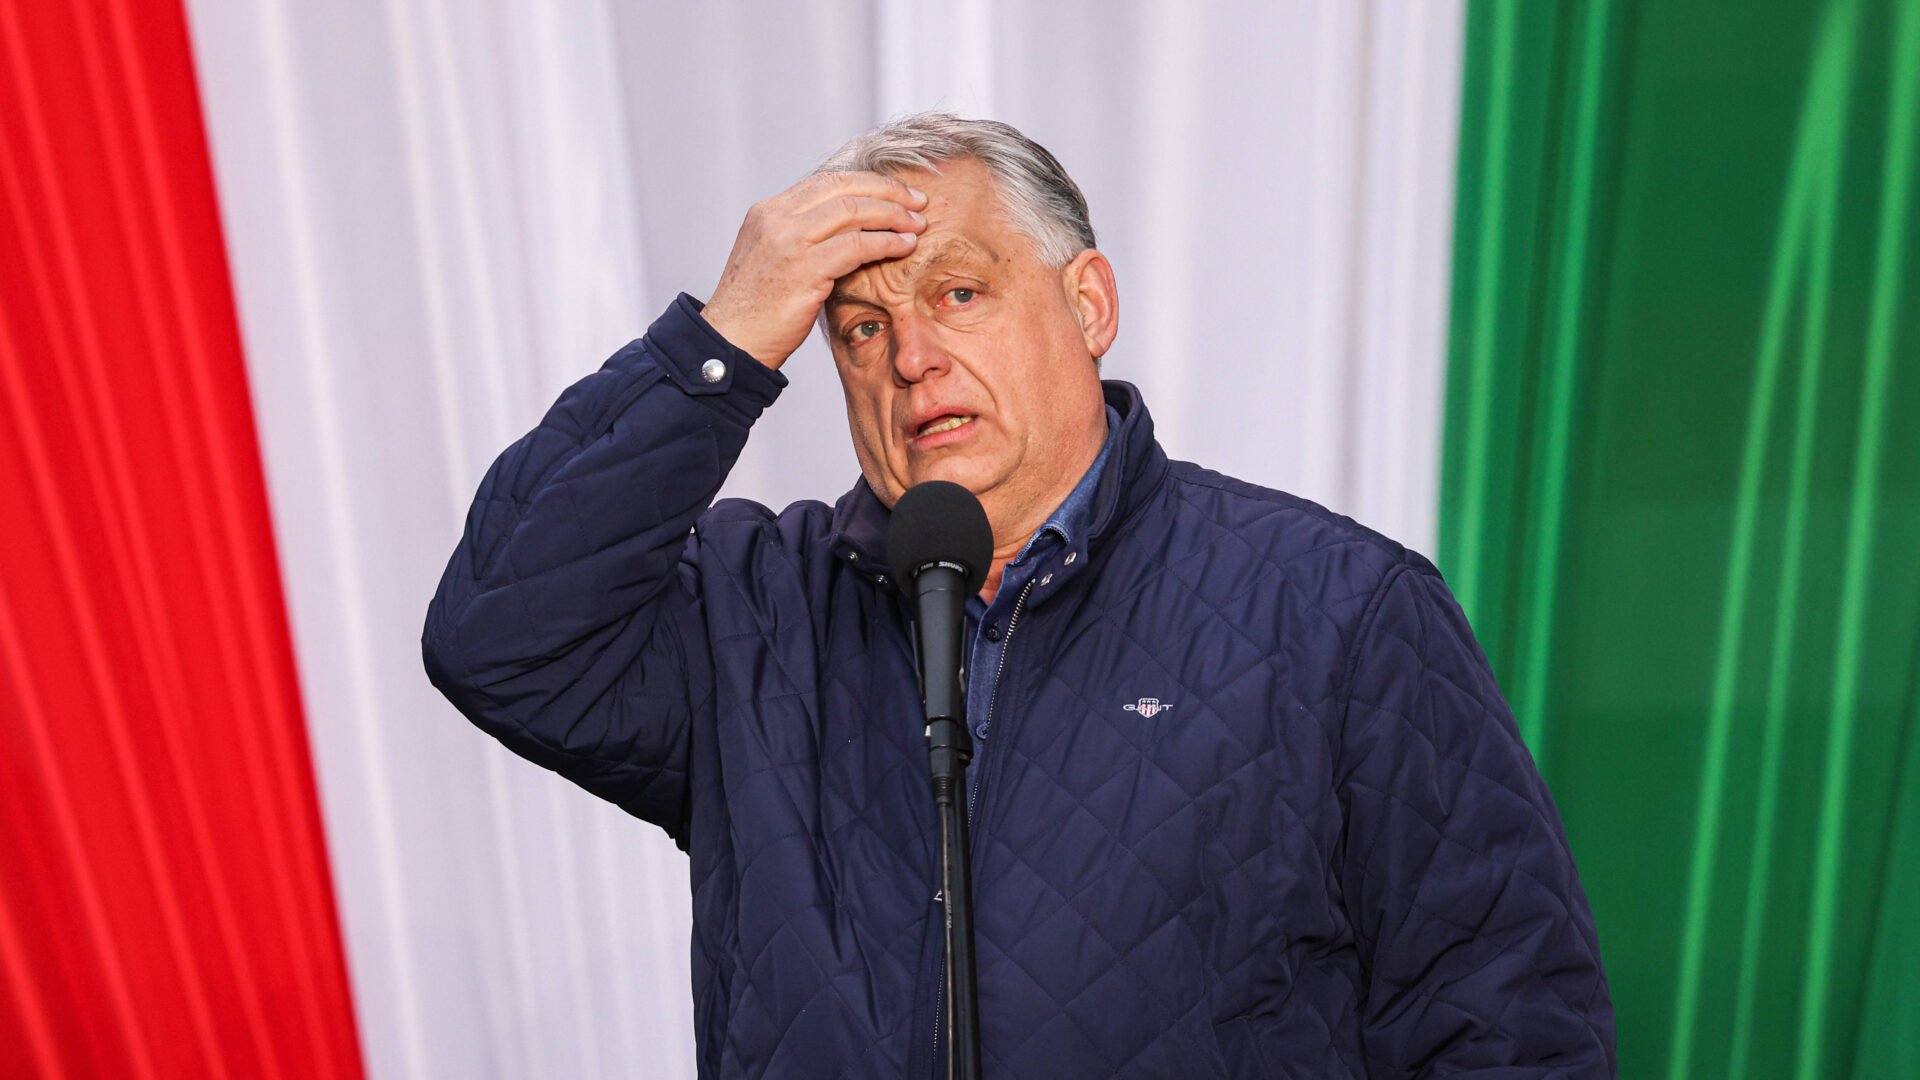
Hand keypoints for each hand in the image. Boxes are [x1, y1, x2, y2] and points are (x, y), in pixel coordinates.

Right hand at [701, 172, 929, 369]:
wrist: (731, 342)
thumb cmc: (756, 311)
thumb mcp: (773, 259)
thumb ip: (803, 237)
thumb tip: (846, 230)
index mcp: (769, 211)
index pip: (828, 181)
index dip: (868, 183)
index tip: (897, 193)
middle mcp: (776, 217)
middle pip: (844, 187)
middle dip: (888, 191)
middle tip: (917, 201)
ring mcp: (788, 241)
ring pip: (853, 210)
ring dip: (893, 215)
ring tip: (917, 224)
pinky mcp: (804, 268)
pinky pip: (856, 245)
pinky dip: (886, 242)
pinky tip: (904, 246)